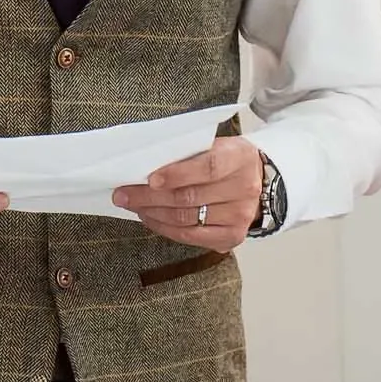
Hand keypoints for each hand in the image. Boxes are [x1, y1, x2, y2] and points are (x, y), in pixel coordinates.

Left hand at [115, 138, 262, 248]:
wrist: (257, 181)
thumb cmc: (226, 160)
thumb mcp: (215, 145)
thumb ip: (187, 153)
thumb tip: (144, 166)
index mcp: (241, 157)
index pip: (208, 167)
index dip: (177, 174)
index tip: (151, 179)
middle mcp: (245, 189)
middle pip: (189, 197)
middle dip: (150, 196)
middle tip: (124, 193)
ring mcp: (240, 216)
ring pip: (186, 218)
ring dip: (152, 212)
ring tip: (132, 204)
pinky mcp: (231, 237)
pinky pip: (190, 236)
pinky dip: (164, 228)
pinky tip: (150, 218)